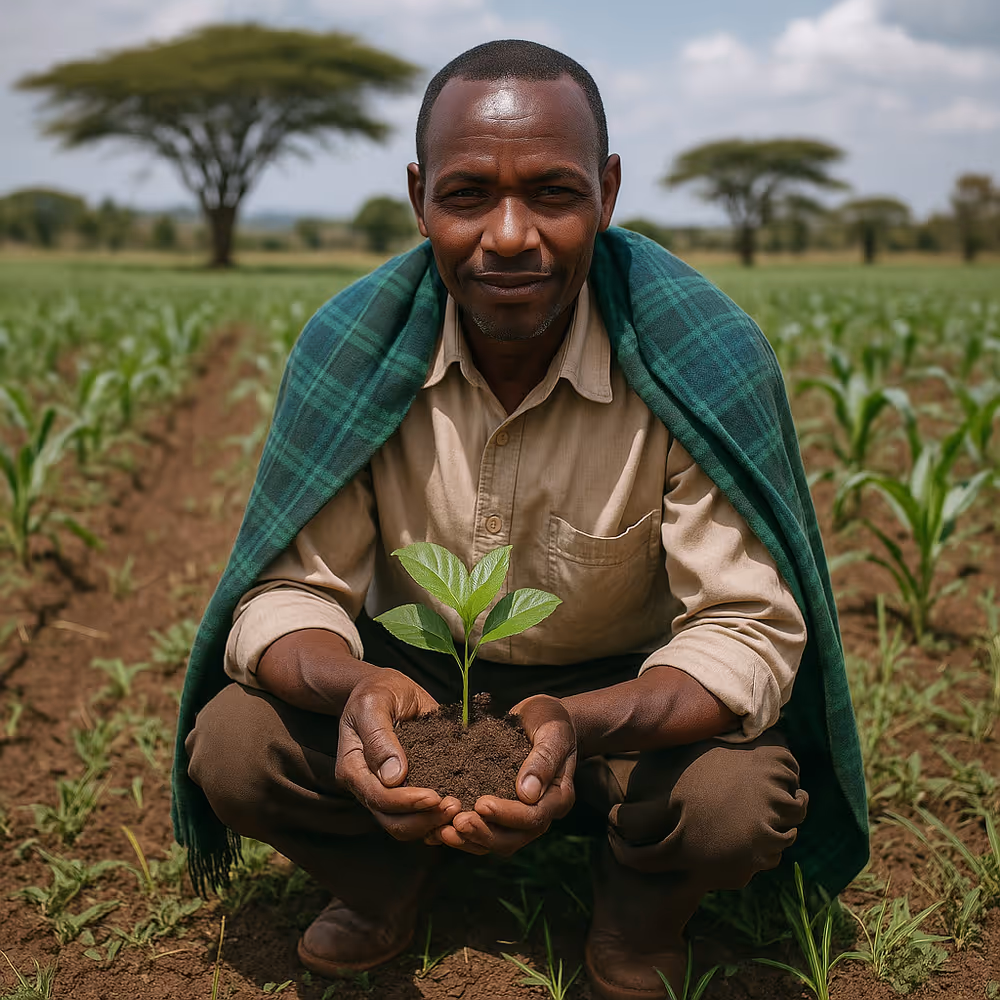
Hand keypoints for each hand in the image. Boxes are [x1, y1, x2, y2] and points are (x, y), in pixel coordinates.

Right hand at [336, 668, 461, 840]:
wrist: (385, 689)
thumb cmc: (377, 692)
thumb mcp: (374, 703)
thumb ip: (380, 737)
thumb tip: (394, 777)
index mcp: (353, 768)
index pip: (378, 798)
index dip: (406, 802)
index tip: (436, 796)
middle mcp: (366, 786)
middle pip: (392, 821)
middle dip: (424, 819)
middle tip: (454, 806)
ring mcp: (385, 792)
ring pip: (406, 825)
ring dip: (433, 823)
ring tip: (459, 809)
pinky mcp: (404, 790)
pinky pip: (418, 815)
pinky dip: (436, 819)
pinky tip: (457, 810)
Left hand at [432, 694, 576, 855]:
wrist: (542, 716)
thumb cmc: (551, 720)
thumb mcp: (552, 732)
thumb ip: (543, 760)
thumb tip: (527, 794)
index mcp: (557, 797)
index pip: (533, 818)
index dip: (507, 815)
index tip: (481, 803)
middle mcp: (540, 813)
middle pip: (512, 839)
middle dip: (483, 832)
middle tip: (456, 823)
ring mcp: (519, 815)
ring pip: (495, 840)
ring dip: (469, 839)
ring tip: (443, 831)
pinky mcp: (500, 810)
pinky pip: (483, 829)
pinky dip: (462, 834)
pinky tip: (439, 828)